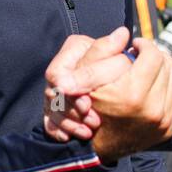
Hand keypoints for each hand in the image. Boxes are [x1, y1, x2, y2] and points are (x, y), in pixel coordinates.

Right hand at [44, 27, 131, 141]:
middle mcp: (57, 75)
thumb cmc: (109, 64)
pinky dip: (59, 131)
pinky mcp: (53, 111)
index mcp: (68, 56)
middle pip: (53, 95)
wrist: (108, 84)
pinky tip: (70, 137)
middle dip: (73, 111)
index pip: (57, 75)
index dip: (71, 91)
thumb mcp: (107, 54)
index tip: (89, 104)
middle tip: (93, 121)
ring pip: (52, 110)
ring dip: (70, 123)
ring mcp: (52, 93)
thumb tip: (122, 34)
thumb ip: (109, 48)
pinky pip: (49, 124)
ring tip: (88, 131)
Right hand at [45, 28, 171, 159]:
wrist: (96, 146)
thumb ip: (101, 50)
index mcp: (132, 94)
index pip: (153, 55)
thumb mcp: (84, 77)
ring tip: (151, 64)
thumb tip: (124, 32)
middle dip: (155, 54)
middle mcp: (152, 109)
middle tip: (143, 54)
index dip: (145, 44)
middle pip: (167, 65)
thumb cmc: (88, 107)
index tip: (135, 45)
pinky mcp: (169, 128)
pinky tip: (162, 77)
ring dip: (166, 65)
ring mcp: (163, 121)